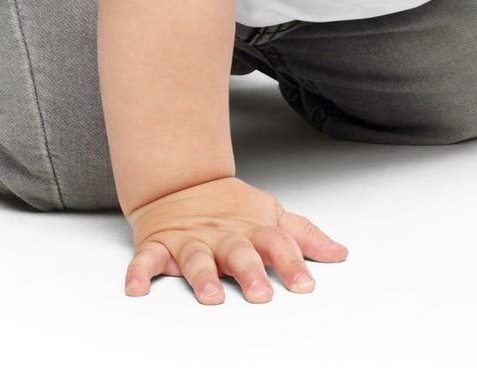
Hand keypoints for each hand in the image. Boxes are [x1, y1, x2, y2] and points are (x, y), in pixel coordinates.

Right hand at [123, 174, 348, 302]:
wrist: (181, 180)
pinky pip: (147, 259)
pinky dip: (139, 273)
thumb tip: (340, 253)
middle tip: (261, 294)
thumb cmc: (231, 207)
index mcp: (252, 229)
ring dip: (202, 277)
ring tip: (211, 296)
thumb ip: (304, 236)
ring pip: (196, 258)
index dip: (293, 263)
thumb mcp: (271, 215)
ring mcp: (190, 240)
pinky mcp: (159, 245)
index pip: (277, 243)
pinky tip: (137, 289)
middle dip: (250, 272)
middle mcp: (222, 235)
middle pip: (238, 252)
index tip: (306, 285)